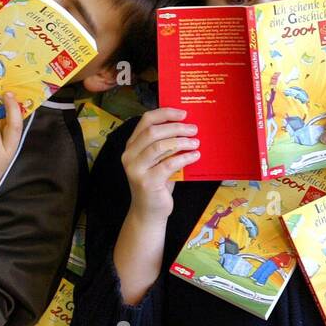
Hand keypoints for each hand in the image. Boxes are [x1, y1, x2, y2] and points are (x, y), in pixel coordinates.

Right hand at [123, 108, 199, 223]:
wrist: (149, 212)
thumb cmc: (157, 182)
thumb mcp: (158, 160)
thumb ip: (165, 144)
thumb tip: (187, 125)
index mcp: (132, 145)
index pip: (146, 120)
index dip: (165, 113)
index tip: (184, 113)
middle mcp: (129, 155)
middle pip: (153, 131)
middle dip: (176, 127)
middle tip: (194, 129)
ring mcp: (136, 169)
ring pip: (160, 146)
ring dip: (182, 142)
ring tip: (196, 143)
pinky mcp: (146, 182)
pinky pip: (168, 164)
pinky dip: (184, 158)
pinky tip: (195, 156)